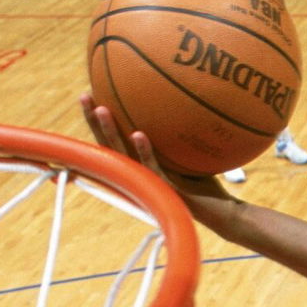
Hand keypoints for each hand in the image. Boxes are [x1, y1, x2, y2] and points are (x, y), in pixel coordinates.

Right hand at [80, 92, 234, 208]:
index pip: (111, 141)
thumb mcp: (188, 151)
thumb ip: (178, 132)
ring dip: (110, 132)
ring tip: (101, 109)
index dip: (96, 122)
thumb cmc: (205, 182)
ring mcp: (150, 183)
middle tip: (84, 96)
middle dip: (94, 121)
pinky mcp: (166, 190)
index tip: (88, 95)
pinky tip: (138, 134)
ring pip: (122, 156)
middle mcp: (139, 174)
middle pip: (108, 146)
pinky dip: (144, 151)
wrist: (222, 212)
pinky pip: (152, 168)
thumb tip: (180, 97)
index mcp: (139, 166)